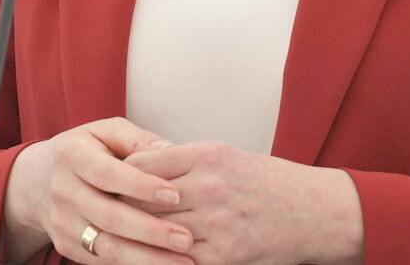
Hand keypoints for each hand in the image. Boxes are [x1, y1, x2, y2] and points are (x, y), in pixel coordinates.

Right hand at [3, 117, 197, 264]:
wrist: (35, 181)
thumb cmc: (83, 151)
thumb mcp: (105, 131)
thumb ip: (138, 140)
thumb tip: (172, 150)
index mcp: (72, 155)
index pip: (108, 174)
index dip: (141, 186)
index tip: (175, 195)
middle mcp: (63, 190)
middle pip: (108, 216)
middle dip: (150, 231)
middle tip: (185, 239)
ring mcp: (62, 222)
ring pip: (106, 246)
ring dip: (146, 258)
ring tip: (182, 262)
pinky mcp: (66, 246)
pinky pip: (102, 261)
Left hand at [122, 142, 363, 264]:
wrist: (314, 212)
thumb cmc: (268, 182)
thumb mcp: (227, 156)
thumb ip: (183, 161)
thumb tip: (139, 166)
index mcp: (208, 155)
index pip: (143, 165)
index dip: (119, 176)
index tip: (104, 182)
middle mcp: (210, 187)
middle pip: (143, 200)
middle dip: (119, 208)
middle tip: (95, 211)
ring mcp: (216, 224)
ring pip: (156, 232)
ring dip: (133, 237)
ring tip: (113, 236)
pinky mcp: (223, 256)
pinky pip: (178, 259)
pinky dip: (159, 259)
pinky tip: (145, 257)